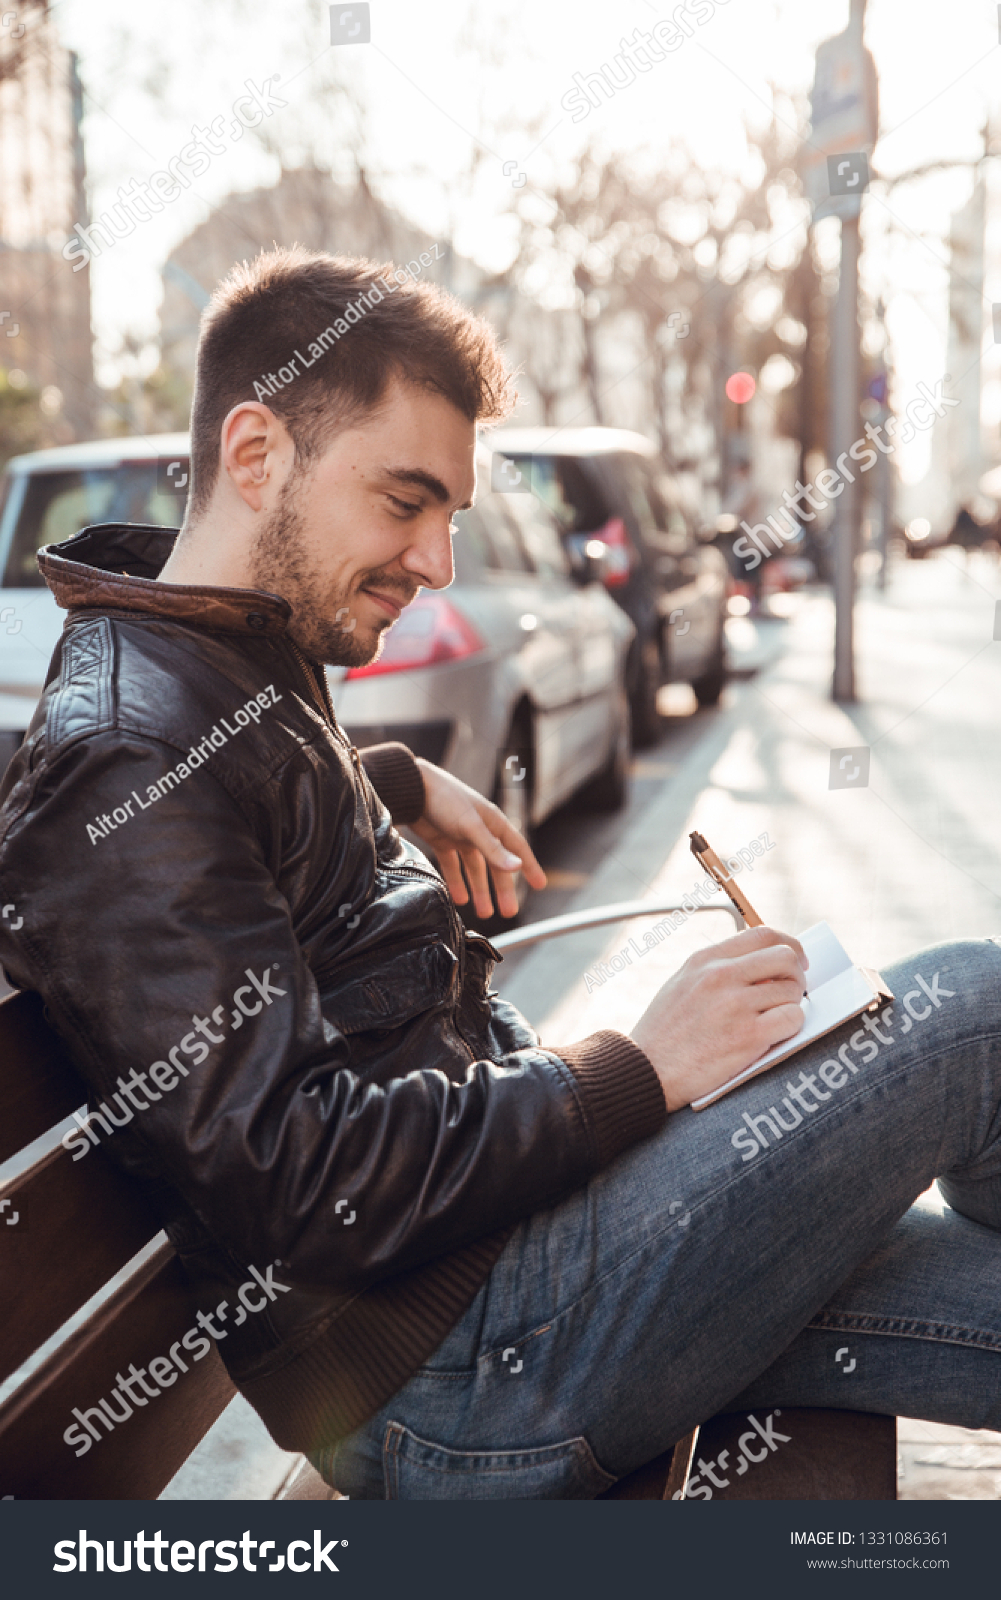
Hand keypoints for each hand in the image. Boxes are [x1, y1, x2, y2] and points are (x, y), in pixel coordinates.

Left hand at [411, 759, 546, 918]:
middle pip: (496, 865)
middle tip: (508, 911)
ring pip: (475, 868)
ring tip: (484, 912)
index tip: (540, 884)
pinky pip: (453, 866)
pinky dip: (456, 882)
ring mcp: (461, 836)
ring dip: (479, 890)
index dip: (530, 866)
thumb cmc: (445, 799)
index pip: (517, 848)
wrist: (411, 789)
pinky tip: (459, 898)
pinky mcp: (443, 840)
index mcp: (493, 823)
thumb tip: (517, 867)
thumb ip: (492, 849)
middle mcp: (480, 830)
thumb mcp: (470, 826)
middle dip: (502, 889)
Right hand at [630, 926, 808, 1111]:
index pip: (764, 935)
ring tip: (773, 1019)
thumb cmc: (664, 1033)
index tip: (796, 960)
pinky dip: (790, 1027)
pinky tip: (773, 1035)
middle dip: (796, 975)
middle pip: (785, 958)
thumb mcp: (682, 983)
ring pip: (792, 991)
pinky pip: (793, 1019)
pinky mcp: (748, 1036)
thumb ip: (718, 969)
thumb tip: (761, 966)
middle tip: (790, 993)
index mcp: (706, 960)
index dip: (789, 945)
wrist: (647, 1070)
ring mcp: (736, 1005)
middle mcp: (721, 976)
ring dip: (791, 1005)